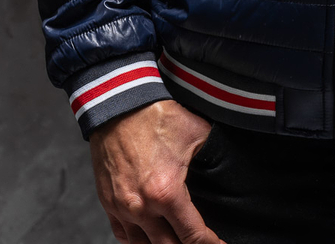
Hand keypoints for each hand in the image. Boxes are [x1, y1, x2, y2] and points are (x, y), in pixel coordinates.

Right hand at [89, 100, 226, 243]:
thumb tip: (226, 162)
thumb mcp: (197, 132)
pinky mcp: (108, 202)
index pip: (193, 235)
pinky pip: (122, 235)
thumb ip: (212, 155)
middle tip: (199, 241)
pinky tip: (149, 238)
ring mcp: (122, 208)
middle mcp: (142, 208)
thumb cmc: (155, 116)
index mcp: (166, 193)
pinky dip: (137, 240)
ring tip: (177, 240)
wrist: (119, 104)